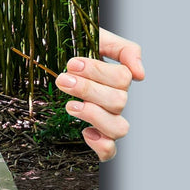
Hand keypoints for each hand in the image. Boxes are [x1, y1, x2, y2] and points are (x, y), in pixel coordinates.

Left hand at [55, 27, 144, 161]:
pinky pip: (109, 151)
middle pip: (118, 101)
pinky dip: (101, 145)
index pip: (122, 79)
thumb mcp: (97, 38)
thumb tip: (140, 73)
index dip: (98, 72)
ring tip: (69, 105)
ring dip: (94, 115)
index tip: (72, 64)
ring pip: (119, 128)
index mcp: (117, 79)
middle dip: (88, 90)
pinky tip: (85, 132)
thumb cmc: (74, 50)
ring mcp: (107, 120)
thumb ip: (124, 49)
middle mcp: (115, 101)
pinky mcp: (95, 137)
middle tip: (63, 80)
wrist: (49, 60)